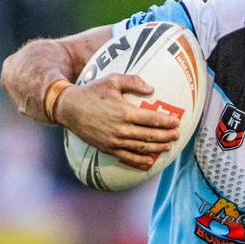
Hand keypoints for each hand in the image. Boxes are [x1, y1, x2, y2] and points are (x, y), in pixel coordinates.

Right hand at [58, 73, 180, 170]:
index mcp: (124, 112)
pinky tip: (149, 163)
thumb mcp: (112, 80)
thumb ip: (133, 82)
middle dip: (166, 136)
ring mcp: (113, 141)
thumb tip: (151, 89)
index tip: (177, 122)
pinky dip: (139, 161)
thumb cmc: (91, 92)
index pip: (152, 119)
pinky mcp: (106, 148)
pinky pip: (126, 157)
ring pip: (141, 148)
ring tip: (168, 147)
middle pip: (149, 135)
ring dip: (156, 148)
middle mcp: (120, 129)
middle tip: (177, 135)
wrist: (67, 107)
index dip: (167, 122)